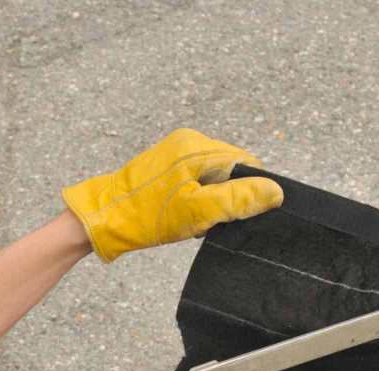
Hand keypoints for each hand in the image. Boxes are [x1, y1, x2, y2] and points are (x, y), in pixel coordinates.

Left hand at [63, 128, 283, 262]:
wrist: (103, 220)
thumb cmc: (146, 216)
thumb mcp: (198, 212)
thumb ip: (238, 200)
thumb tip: (276, 192)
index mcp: (196, 147)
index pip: (246, 163)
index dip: (249, 191)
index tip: (236, 214)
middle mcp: (187, 142)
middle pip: (231, 169)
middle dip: (228, 197)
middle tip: (211, 219)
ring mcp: (175, 153)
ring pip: (215, 177)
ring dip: (213, 201)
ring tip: (194, 218)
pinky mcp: (167, 167)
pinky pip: (198, 180)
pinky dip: (199, 199)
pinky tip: (185, 215)